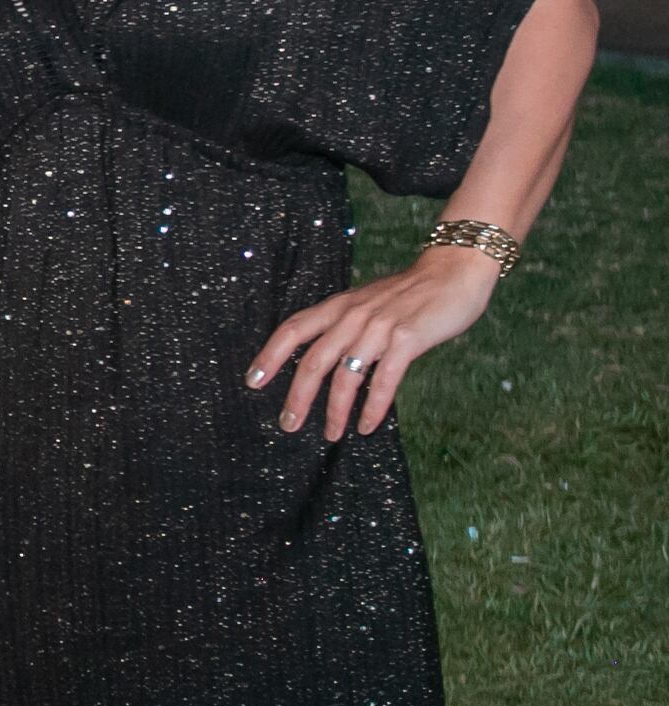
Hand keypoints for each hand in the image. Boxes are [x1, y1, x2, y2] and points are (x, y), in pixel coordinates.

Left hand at [245, 245, 501, 441]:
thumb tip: (325, 359)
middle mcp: (352, 316)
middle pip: (313, 361)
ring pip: (345, 375)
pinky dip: (372, 407)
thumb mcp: (366, 303)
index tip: (252, 381)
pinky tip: (366, 425)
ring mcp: (378, 328)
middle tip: (288, 423)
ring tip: (331, 433)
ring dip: (335, 410)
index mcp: (338, 306)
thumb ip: (345, 325)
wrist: (453, 271)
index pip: (292, 330)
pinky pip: (383, 380)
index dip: (269, 355)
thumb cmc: (410, 293)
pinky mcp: (406, 340)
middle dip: (297, 396)